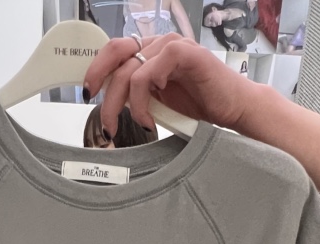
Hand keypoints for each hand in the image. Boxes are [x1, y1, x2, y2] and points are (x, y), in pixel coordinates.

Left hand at [83, 33, 254, 136]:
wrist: (231, 108)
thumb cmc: (198, 104)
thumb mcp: (156, 101)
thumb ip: (135, 95)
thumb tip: (111, 104)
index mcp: (150, 52)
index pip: (113, 51)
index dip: (96, 69)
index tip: (88, 93)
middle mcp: (158, 44)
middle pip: (116, 59)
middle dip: (105, 94)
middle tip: (107, 123)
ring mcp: (172, 45)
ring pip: (130, 72)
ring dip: (127, 105)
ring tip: (139, 124)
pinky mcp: (185, 53)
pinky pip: (150, 71)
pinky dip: (144, 97)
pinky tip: (152, 113)